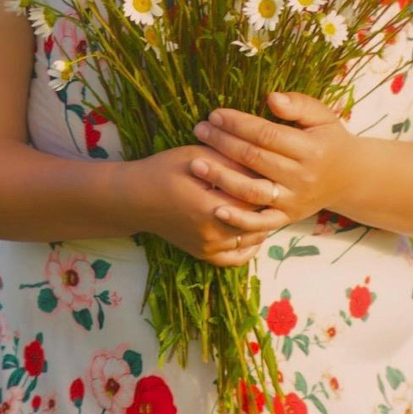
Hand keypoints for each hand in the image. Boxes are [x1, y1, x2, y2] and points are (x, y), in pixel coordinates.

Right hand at [115, 146, 278, 267]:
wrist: (135, 198)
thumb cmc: (164, 171)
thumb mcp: (197, 156)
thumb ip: (231, 161)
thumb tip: (264, 164)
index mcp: (211, 206)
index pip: (256, 198)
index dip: (268, 183)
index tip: (275, 170)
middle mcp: (212, 233)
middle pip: (258, 220)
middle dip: (269, 204)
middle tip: (277, 187)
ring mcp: (209, 247)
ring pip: (252, 239)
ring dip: (263, 222)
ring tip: (269, 203)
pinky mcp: (204, 254)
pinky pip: (237, 257)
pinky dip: (251, 246)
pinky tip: (255, 229)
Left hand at [190, 90, 359, 230]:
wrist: (349, 178)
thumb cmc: (328, 141)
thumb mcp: (322, 116)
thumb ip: (298, 104)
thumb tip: (271, 98)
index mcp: (311, 150)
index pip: (267, 134)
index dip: (239, 124)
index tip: (215, 114)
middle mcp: (302, 178)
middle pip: (255, 159)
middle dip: (223, 143)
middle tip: (199, 130)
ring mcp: (294, 200)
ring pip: (252, 191)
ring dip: (221, 178)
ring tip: (196, 164)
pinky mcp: (288, 218)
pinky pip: (261, 222)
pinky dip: (239, 219)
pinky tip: (216, 209)